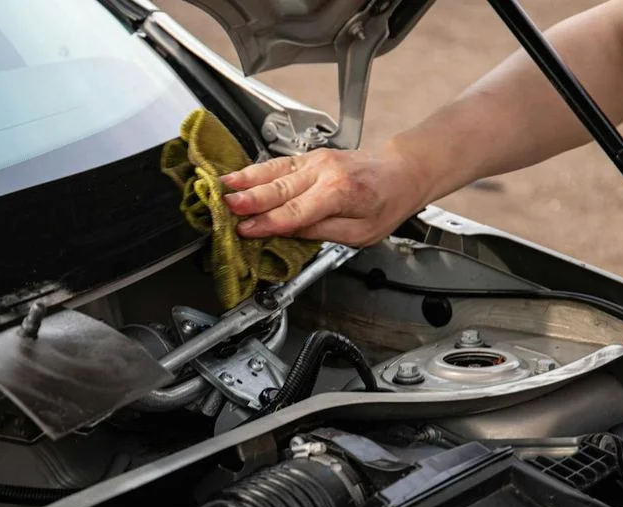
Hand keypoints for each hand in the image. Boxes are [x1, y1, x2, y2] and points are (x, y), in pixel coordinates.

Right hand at [220, 144, 430, 246]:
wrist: (402, 170)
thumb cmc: (386, 202)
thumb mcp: (361, 233)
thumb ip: (321, 232)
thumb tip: (285, 233)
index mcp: (340, 192)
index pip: (295, 212)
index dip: (267, 223)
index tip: (244, 230)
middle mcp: (325, 171)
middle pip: (279, 188)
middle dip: (248, 198)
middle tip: (223, 206)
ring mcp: (316, 160)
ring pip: (274, 171)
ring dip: (244, 179)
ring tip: (220, 186)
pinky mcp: (310, 156)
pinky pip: (278, 164)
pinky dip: (254, 171)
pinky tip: (237, 176)